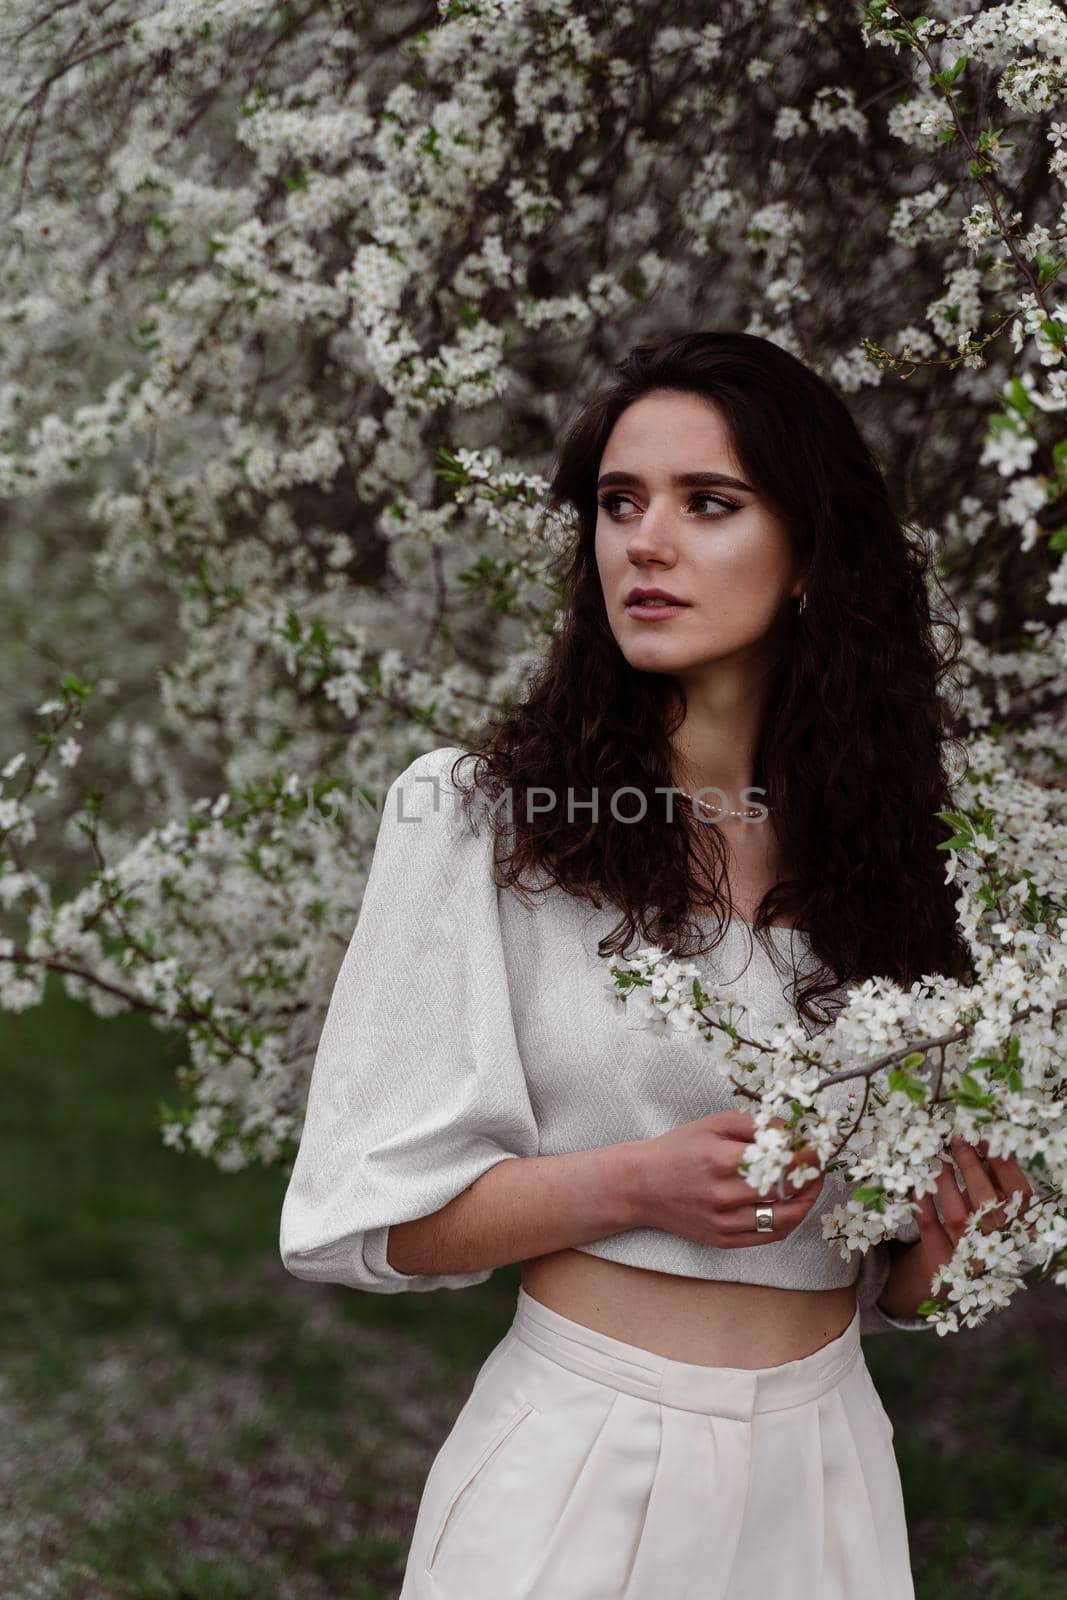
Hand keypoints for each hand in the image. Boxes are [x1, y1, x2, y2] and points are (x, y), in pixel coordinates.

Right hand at [636, 1109, 825, 1248]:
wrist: (641, 1185)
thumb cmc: (677, 1150)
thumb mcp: (711, 1124)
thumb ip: (752, 1124)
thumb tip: (790, 1130)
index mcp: (721, 1160)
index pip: (780, 1160)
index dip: (806, 1155)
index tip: (817, 1148)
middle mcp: (723, 1194)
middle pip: (785, 1190)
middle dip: (811, 1177)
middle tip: (819, 1165)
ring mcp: (723, 1221)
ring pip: (783, 1219)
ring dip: (805, 1202)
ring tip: (811, 1188)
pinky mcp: (722, 1240)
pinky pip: (767, 1236)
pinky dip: (788, 1222)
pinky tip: (792, 1207)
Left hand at [913, 1135, 1035, 1279]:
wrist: (959, 1273)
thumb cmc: (980, 1227)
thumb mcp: (995, 1209)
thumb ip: (993, 1182)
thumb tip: (981, 1140)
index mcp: (1019, 1228)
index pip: (1018, 1193)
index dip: (1002, 1163)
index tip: (984, 1136)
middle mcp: (997, 1243)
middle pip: (986, 1201)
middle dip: (969, 1165)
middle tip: (956, 1139)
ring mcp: (968, 1256)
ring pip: (955, 1214)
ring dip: (944, 1179)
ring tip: (936, 1155)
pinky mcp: (941, 1261)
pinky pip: (929, 1227)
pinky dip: (922, 1203)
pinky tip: (917, 1183)